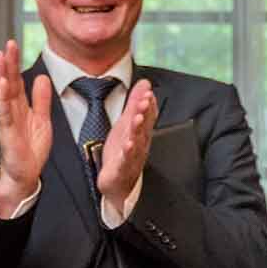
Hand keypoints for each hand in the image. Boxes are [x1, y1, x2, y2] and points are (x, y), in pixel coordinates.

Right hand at [0, 39, 51, 213]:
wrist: (25, 174)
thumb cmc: (30, 149)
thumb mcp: (42, 120)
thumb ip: (41, 100)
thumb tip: (42, 78)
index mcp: (19, 106)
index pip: (16, 80)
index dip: (15, 63)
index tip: (13, 45)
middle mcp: (10, 110)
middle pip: (7, 82)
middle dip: (7, 63)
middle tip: (8, 44)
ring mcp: (7, 120)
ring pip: (2, 93)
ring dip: (1, 75)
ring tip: (0, 58)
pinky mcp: (7, 132)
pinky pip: (3, 112)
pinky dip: (2, 98)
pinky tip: (2, 85)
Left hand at [96, 78, 155, 209]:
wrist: (118, 185)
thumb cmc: (124, 153)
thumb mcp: (127, 125)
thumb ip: (135, 104)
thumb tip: (146, 82)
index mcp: (141, 133)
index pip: (147, 116)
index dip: (148, 104)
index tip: (148, 91)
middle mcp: (139, 144)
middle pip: (143, 127)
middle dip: (144, 113)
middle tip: (145, 100)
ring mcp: (131, 158)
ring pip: (136, 142)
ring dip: (137, 130)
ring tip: (137, 118)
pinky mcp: (120, 170)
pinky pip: (125, 161)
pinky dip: (127, 153)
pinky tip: (128, 144)